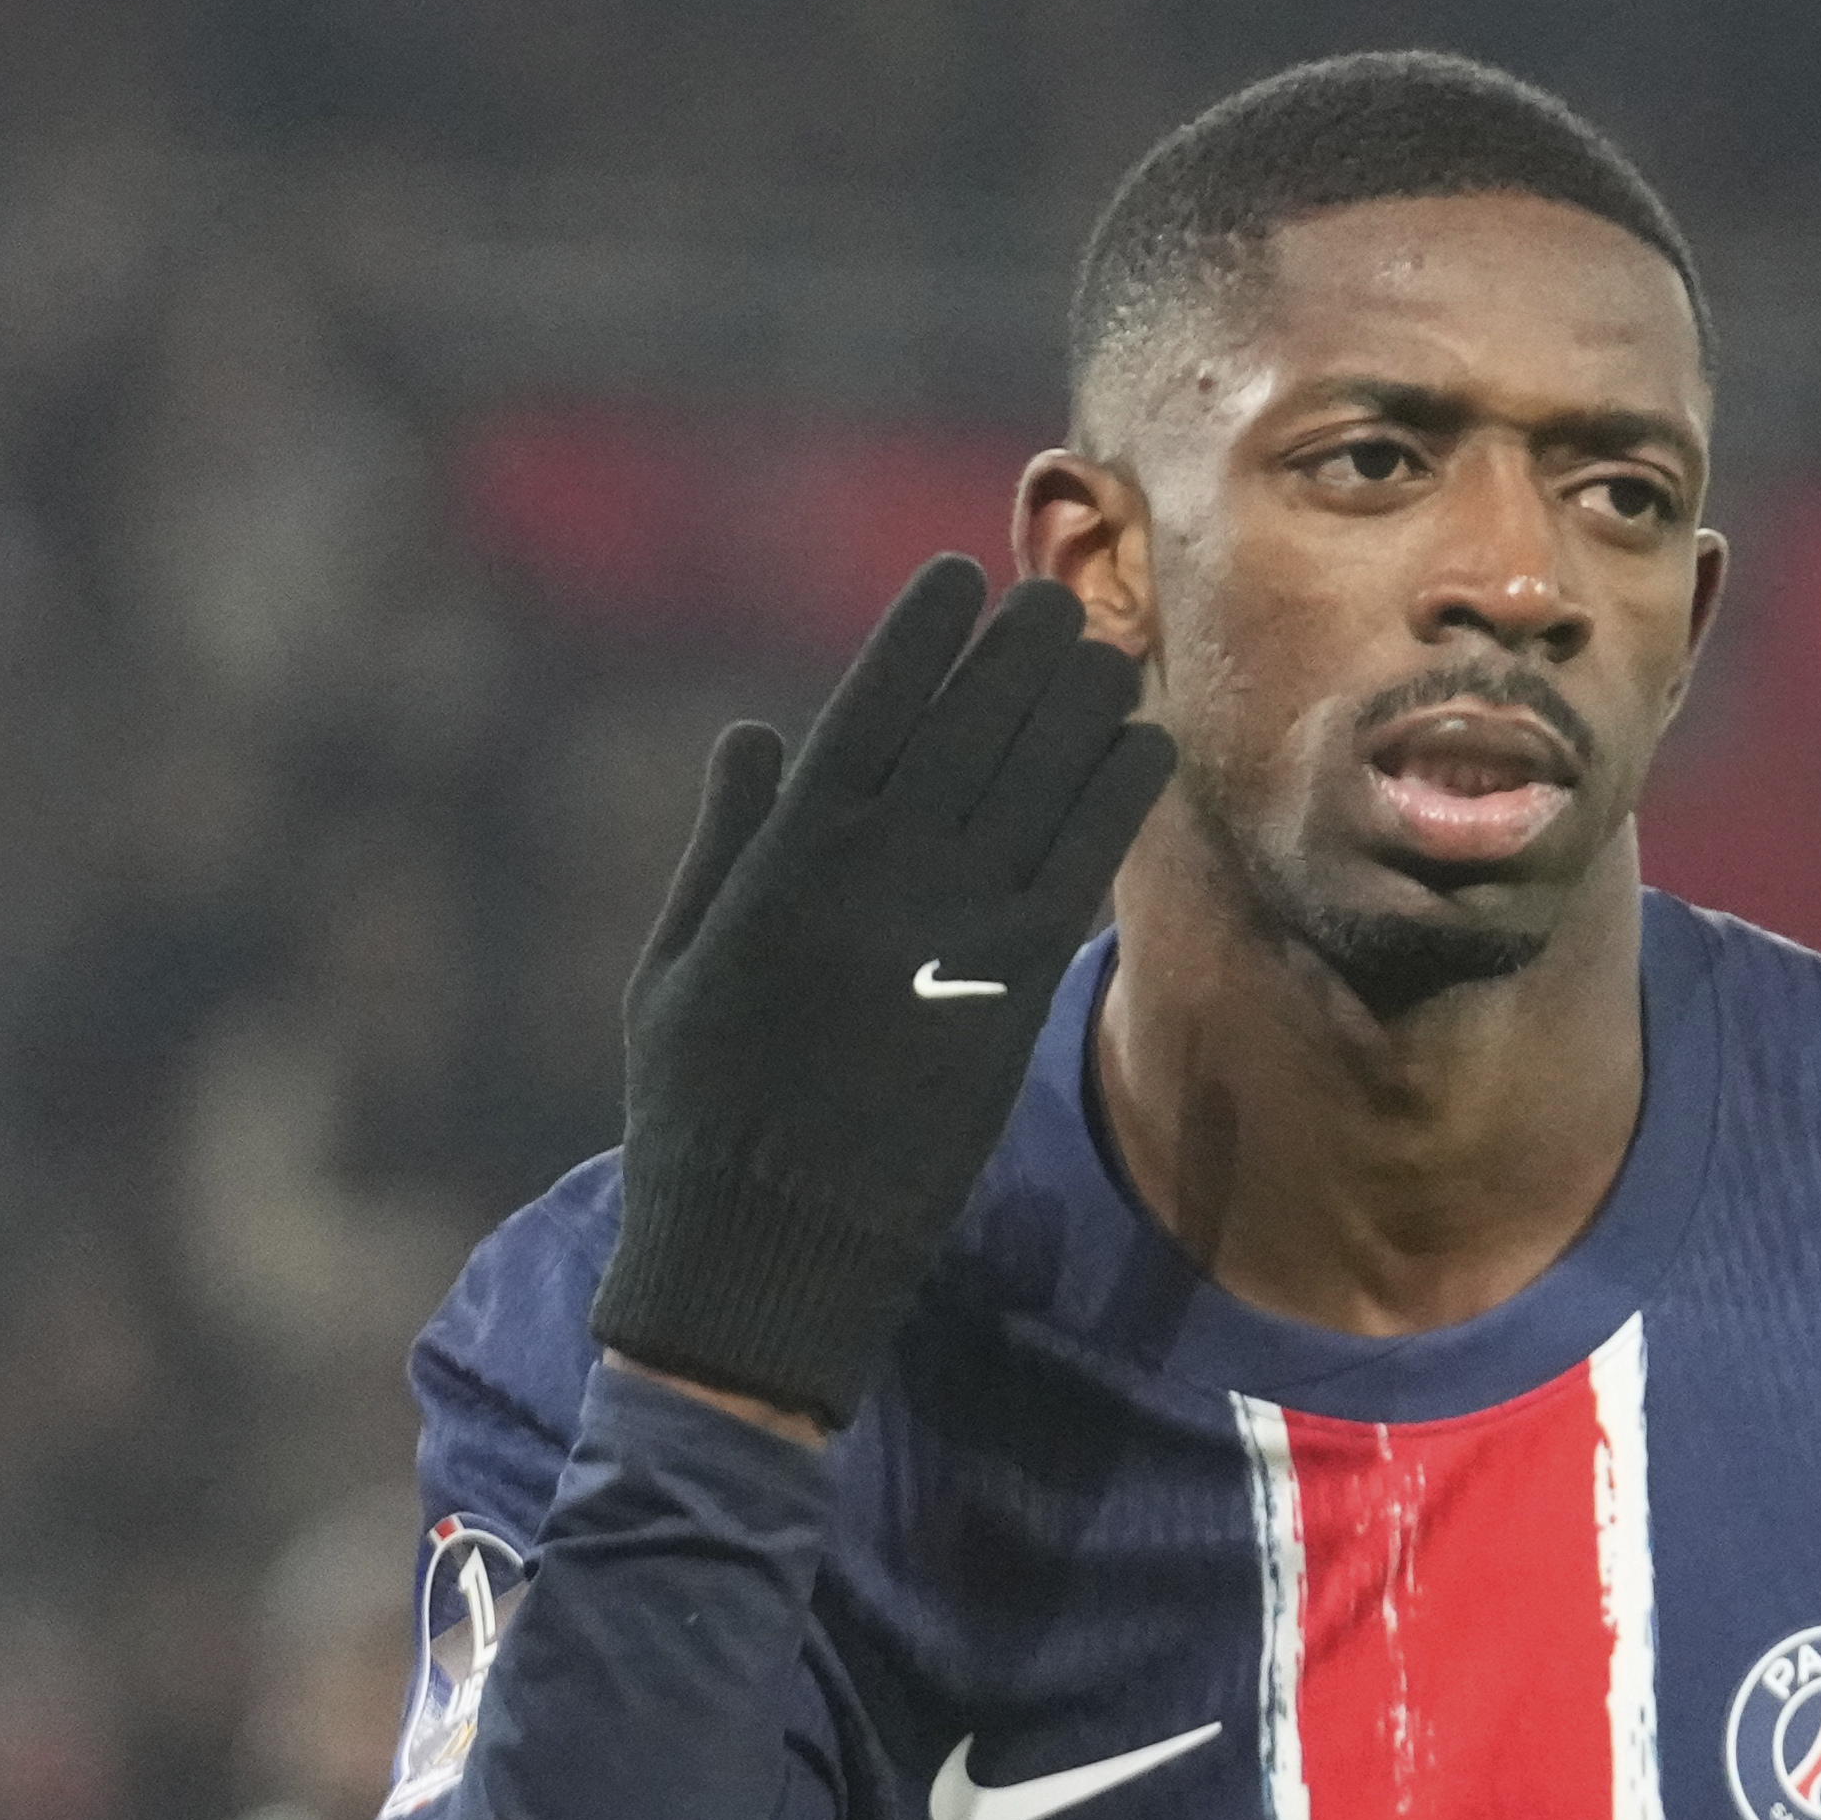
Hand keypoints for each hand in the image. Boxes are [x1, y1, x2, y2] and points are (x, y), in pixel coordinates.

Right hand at [588, 555, 1178, 1427]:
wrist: (768, 1242)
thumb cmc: (702, 1111)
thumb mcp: (677, 966)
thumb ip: (724, 842)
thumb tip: (756, 735)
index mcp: (785, 856)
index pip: (867, 708)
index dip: (921, 636)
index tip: (957, 578)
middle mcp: (875, 873)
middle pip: (966, 729)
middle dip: (1015, 655)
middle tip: (1057, 600)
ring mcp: (949, 928)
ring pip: (1032, 783)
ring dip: (1076, 708)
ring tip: (1107, 654)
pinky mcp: (1007, 990)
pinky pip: (1077, 866)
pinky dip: (1115, 799)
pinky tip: (1143, 746)